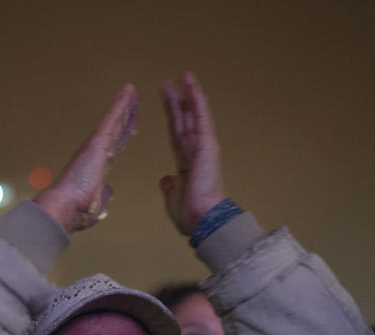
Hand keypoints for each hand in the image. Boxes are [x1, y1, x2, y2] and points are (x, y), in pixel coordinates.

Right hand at [34, 84, 138, 232]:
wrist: (65, 209)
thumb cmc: (76, 211)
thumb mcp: (98, 205)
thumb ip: (104, 196)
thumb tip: (110, 192)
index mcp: (99, 168)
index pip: (115, 146)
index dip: (124, 133)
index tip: (131, 121)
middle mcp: (97, 154)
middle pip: (116, 129)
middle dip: (126, 114)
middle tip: (133, 98)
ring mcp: (97, 146)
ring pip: (114, 120)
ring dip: (124, 104)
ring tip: (132, 89)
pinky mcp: (97, 143)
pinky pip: (111, 120)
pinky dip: (119, 105)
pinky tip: (127, 93)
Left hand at [159, 71, 225, 235]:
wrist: (201, 219)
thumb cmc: (189, 213)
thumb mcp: (172, 196)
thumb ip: (170, 185)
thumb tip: (166, 180)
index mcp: (186, 163)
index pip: (176, 134)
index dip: (171, 117)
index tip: (166, 102)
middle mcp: (195, 152)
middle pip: (183, 120)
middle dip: (176, 102)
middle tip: (168, 84)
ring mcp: (203, 146)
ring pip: (194, 114)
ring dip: (188, 94)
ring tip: (183, 75)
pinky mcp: (208, 144)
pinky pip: (201, 117)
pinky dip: (197, 100)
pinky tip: (192, 85)